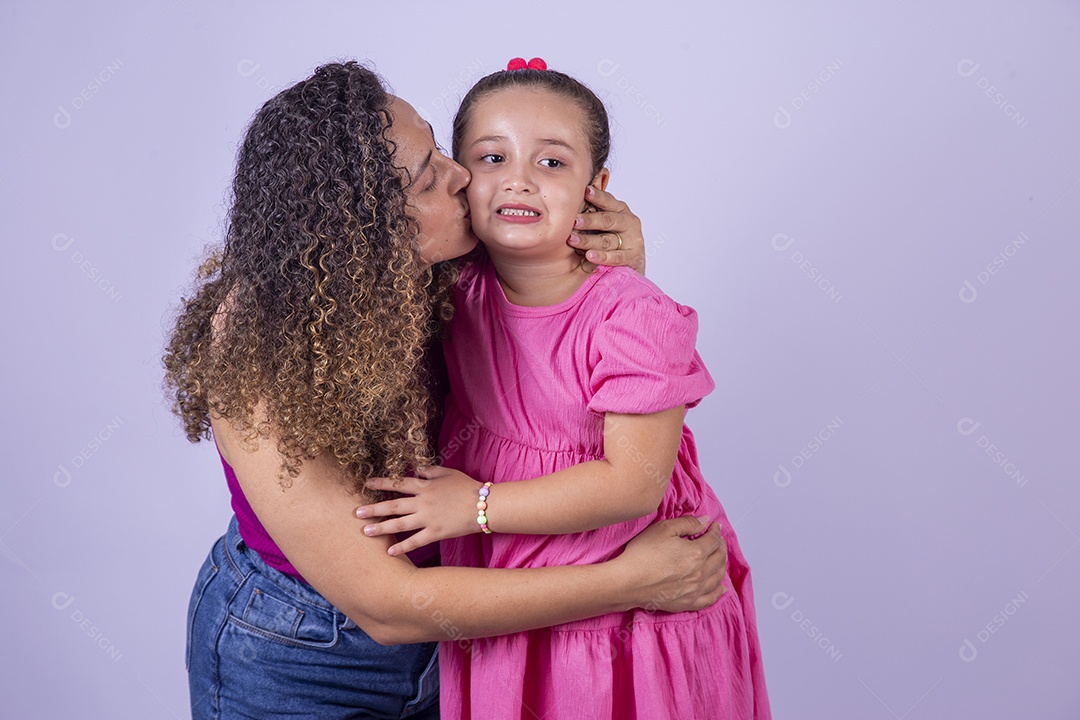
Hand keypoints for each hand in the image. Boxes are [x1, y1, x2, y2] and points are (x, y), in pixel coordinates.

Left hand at [357, 466, 481, 555]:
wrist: (484, 505)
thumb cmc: (467, 487)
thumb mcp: (448, 472)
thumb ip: (430, 470)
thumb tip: (416, 469)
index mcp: (426, 486)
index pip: (399, 483)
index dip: (381, 483)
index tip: (366, 484)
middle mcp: (423, 502)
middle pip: (393, 505)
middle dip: (374, 509)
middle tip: (357, 513)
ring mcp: (428, 518)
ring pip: (400, 524)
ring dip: (382, 527)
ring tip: (366, 531)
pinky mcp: (436, 533)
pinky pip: (416, 541)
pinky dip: (402, 547)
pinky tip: (389, 551)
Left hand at [568, 185, 645, 273]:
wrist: (633, 262)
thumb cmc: (614, 237)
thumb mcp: (606, 222)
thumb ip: (593, 211)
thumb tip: (569, 199)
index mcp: (620, 209)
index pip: (608, 201)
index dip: (598, 196)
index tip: (586, 191)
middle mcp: (628, 222)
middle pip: (607, 220)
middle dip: (590, 220)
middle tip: (574, 221)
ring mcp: (632, 239)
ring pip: (607, 240)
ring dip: (588, 240)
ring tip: (573, 240)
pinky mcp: (633, 256)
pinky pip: (616, 257)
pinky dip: (602, 257)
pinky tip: (589, 256)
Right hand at [616, 515, 726, 612]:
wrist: (628, 581)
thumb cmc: (642, 554)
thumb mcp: (664, 529)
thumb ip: (688, 523)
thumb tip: (705, 521)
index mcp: (696, 553)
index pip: (713, 540)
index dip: (715, 531)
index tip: (714, 526)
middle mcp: (700, 573)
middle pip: (719, 558)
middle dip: (721, 546)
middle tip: (717, 540)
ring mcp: (695, 590)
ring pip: (718, 577)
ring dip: (721, 566)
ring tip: (719, 559)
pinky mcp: (687, 603)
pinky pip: (710, 599)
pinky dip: (718, 592)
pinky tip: (720, 588)